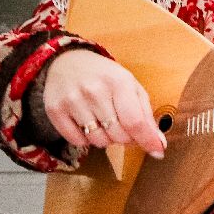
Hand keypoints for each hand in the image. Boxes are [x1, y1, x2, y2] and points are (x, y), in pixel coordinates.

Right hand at [42, 50, 166, 156]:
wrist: (67, 60)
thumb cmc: (105, 77)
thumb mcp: (131, 87)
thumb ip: (146, 115)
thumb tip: (158, 143)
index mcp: (118, 82)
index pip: (135, 121)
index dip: (147, 140)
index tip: (157, 152)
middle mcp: (94, 91)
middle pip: (118, 135)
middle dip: (126, 138)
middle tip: (123, 127)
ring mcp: (73, 101)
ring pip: (98, 141)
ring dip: (106, 138)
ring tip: (104, 122)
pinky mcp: (55, 110)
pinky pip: (77, 141)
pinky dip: (86, 139)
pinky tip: (87, 124)